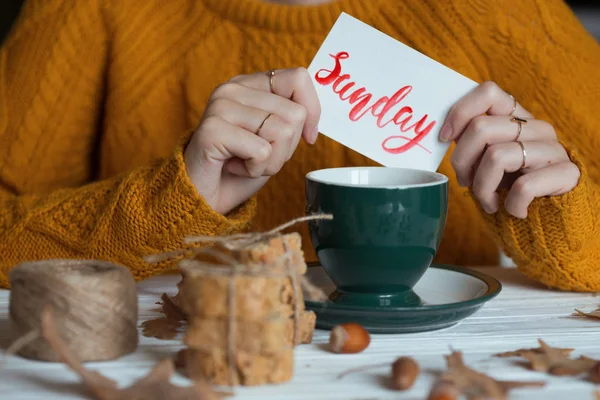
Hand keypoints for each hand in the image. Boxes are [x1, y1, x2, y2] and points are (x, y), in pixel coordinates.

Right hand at [184, 68, 319, 214]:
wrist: (202, 197)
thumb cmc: (240, 168)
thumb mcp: (273, 138)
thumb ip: (290, 117)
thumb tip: (313, 115)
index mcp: (249, 84)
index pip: (298, 77)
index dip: (312, 111)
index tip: (308, 137)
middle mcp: (232, 88)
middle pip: (295, 113)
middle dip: (287, 148)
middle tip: (258, 155)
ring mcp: (220, 106)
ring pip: (282, 132)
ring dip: (271, 161)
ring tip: (245, 162)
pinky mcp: (213, 130)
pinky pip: (262, 151)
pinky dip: (255, 169)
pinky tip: (234, 167)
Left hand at [440, 81, 579, 218]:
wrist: (550, 217)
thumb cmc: (510, 187)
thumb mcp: (486, 160)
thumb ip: (471, 143)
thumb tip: (443, 135)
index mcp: (516, 118)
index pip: (488, 92)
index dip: (460, 112)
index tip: (444, 137)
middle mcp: (536, 127)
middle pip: (481, 128)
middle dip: (461, 161)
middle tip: (465, 182)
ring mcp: (553, 148)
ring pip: (496, 157)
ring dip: (482, 188)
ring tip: (487, 201)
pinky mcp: (567, 173)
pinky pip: (524, 186)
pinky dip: (511, 205)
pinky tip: (514, 211)